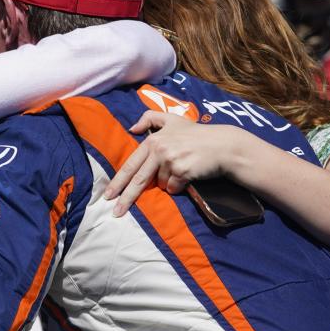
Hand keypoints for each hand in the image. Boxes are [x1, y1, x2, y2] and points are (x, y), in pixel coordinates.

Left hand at [103, 111, 241, 215]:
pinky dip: (178, 186)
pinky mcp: (183, 172)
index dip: (118, 182)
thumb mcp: (172, 119)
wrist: (221, 144)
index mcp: (152, 140)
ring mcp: (170, 161)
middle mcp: (159, 150)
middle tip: (115, 212)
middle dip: (125, 198)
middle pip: (138, 180)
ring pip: (160, 184)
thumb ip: (150, 118)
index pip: (130, 165)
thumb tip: (132, 128)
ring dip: (168, 182)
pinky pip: (173, 188)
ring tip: (181, 168)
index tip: (107, 195)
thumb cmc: (196, 133)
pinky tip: (188, 176)